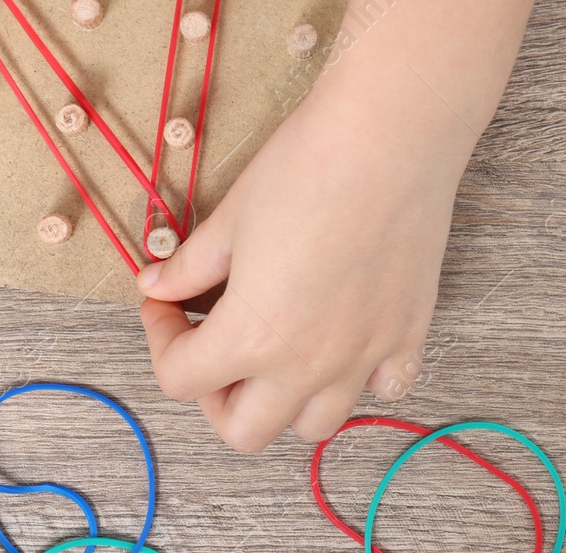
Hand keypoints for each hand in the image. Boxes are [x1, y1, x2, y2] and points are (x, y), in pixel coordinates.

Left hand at [138, 85, 466, 451]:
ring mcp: (365, 354)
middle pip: (244, 429)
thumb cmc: (305, 166)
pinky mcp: (408, 333)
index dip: (159, 339)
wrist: (389, 135)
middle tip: (211, 342)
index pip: (181, 380)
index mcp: (253, 336)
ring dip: (284, 400)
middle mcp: (309, 363)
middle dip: (214, 394)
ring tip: (276, 348)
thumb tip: (157, 285)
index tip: (163, 302)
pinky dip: (362, 379)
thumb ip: (190, 267)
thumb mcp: (230, 218)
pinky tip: (345, 339)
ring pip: (315, 424)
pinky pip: (385, 388)